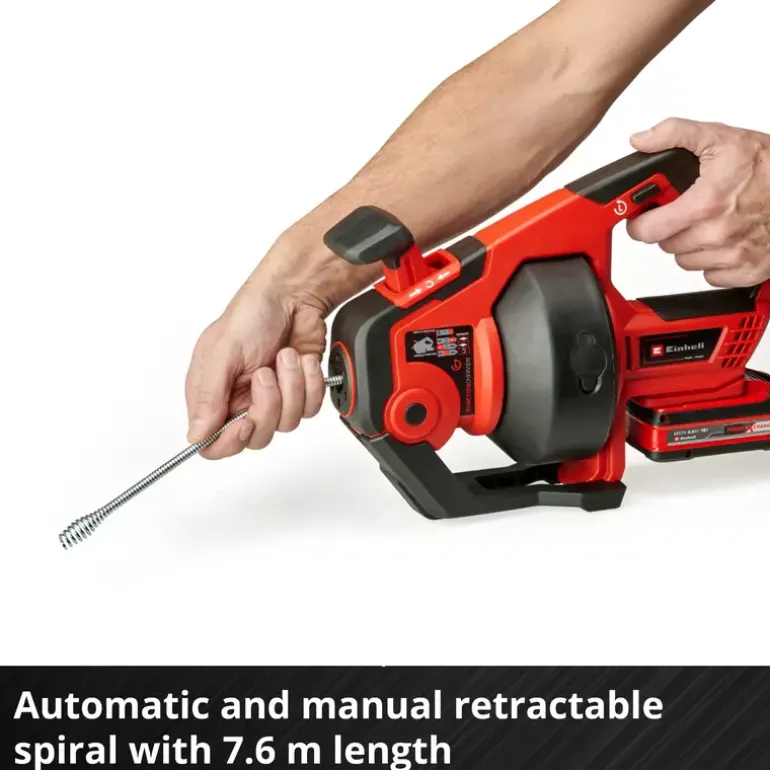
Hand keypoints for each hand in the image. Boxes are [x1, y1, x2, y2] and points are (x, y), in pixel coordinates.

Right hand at [185, 241, 329, 458]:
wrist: (294, 295)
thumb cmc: (252, 315)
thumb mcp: (221, 351)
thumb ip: (208, 396)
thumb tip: (196, 435)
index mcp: (213, 394)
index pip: (213, 443)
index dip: (229, 441)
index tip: (243, 422)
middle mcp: (241, 400)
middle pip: (255, 438)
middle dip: (267, 406)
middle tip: (265, 373)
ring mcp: (273, 398)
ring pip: (287, 423)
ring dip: (291, 386)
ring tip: (284, 356)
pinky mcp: (300, 392)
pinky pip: (310, 409)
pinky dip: (310, 382)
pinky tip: (301, 360)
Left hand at [627, 118, 769, 286]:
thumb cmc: (769, 165)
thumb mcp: (721, 138)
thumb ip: (675, 134)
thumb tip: (642, 140)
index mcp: (706, 203)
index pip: (647, 230)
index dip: (640, 221)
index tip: (645, 215)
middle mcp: (718, 233)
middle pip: (666, 245)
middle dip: (670, 228)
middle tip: (687, 210)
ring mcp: (734, 255)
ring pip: (686, 261)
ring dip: (691, 245)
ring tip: (710, 222)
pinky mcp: (748, 271)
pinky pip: (711, 276)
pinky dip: (714, 261)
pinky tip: (726, 239)